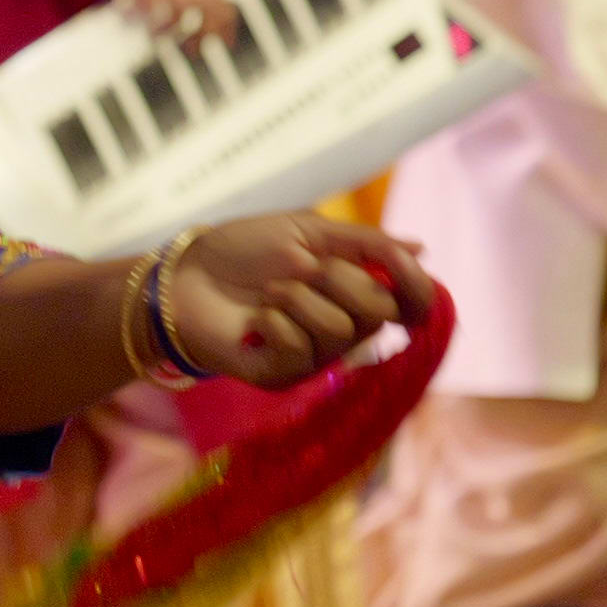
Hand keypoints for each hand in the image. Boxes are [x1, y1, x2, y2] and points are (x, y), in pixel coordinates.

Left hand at [168, 213, 433, 389]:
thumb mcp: (307, 231)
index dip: (417, 289)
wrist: (186, 274)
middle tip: (302, 267)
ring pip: (340, 331)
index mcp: (355, 292)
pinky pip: (301, 351)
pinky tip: (256, 318)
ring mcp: (314, 357)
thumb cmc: (244, 249)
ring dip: (300, 299)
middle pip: (380, 314)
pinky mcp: (282, 376)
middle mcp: (344, 330)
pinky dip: (276, 322)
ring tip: (270, 291)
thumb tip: (420, 250)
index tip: (400, 266)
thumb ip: (363, 243)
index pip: (411, 305)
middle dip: (341, 279)